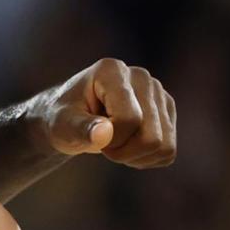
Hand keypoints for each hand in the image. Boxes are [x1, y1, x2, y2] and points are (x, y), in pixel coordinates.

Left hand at [44, 58, 175, 166]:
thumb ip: (80, 128)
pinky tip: (126, 146)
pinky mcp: (167, 110)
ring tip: (113, 144)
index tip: (92, 136)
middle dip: (122, 151)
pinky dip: (145, 158)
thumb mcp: (61, 125)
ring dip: (134, 156)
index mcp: (112, 71)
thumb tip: (104, 133)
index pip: (129, 119)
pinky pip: (168, 151)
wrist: (70, 119)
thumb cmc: (62, 120)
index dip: (110, 140)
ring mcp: (158, 93)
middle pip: (151, 137)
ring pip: (163, 146)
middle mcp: (141, 77)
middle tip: (101, 143)